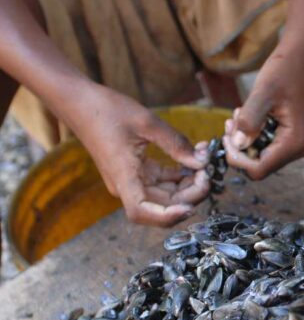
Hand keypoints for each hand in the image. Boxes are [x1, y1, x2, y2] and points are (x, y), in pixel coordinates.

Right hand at [66, 85, 209, 225]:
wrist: (80, 102)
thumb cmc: (107, 110)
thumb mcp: (147, 122)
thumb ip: (176, 144)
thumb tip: (202, 162)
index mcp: (123, 177)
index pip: (141, 212)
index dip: (167, 217)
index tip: (190, 207)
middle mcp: (126, 185)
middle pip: (162, 205)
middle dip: (190, 195)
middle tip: (208, 173)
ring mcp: (131, 179)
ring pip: (165, 195)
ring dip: (187, 185)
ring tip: (204, 164)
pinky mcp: (135, 171)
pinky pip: (162, 181)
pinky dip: (179, 175)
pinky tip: (194, 159)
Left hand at [223, 47, 303, 179]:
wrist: (300, 57)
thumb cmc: (284, 71)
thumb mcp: (262, 94)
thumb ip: (249, 121)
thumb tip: (236, 145)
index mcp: (295, 143)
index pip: (259, 169)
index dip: (237, 159)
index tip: (226, 136)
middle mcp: (299, 149)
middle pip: (259, 166)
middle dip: (240, 150)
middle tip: (229, 124)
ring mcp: (296, 145)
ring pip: (261, 157)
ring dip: (245, 142)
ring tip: (237, 116)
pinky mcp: (291, 138)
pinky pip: (266, 147)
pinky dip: (252, 136)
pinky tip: (247, 117)